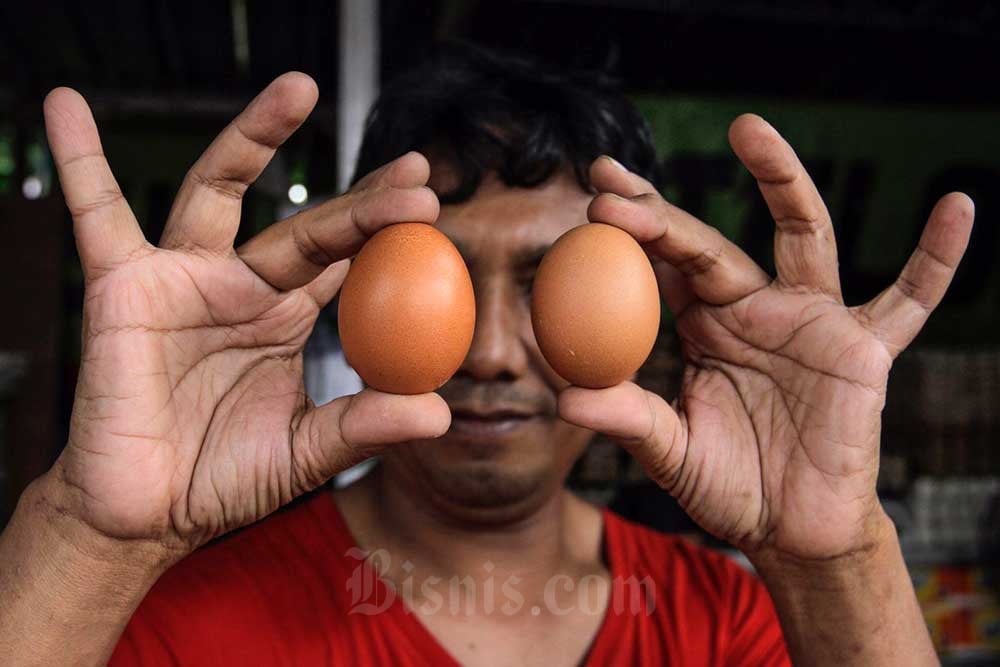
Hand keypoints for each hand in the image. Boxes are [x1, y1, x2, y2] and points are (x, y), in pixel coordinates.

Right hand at [41, 73, 449, 561]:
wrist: (143, 514)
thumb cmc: (222, 478)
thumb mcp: (305, 451)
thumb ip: (364, 425)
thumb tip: (440, 411)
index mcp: (286, 318)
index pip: (346, 260)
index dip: (386, 229)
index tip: (432, 199)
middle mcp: (241, 286)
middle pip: (309, 224)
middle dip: (363, 200)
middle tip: (417, 171)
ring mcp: (184, 279)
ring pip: (220, 190)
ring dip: (255, 136)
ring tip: (302, 87)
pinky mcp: (124, 287)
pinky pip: (98, 216)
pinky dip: (81, 161)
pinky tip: (66, 105)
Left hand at [560, 115, 973, 561]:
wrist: (792, 528)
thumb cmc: (728, 486)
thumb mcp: (671, 452)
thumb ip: (629, 420)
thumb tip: (566, 397)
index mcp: (703, 326)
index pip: (661, 266)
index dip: (630, 230)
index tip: (592, 195)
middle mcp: (753, 308)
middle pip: (708, 243)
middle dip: (660, 212)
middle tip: (611, 180)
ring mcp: (811, 320)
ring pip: (802, 235)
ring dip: (779, 180)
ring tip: (747, 128)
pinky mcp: (864, 347)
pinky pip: (909, 300)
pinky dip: (936, 259)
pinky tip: (958, 206)